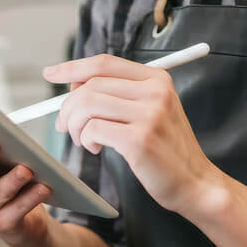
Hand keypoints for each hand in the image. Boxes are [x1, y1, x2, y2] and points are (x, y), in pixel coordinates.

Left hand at [42, 54, 223, 217]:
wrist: (195, 182)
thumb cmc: (166, 149)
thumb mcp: (150, 111)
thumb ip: (120, 94)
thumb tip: (74, 84)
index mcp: (157, 78)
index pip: (104, 63)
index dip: (72, 67)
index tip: (51, 73)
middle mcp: (155, 91)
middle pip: (91, 85)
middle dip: (68, 107)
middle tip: (66, 126)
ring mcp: (149, 114)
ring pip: (87, 105)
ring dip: (75, 125)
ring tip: (84, 140)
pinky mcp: (140, 139)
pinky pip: (94, 129)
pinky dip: (86, 139)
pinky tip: (95, 148)